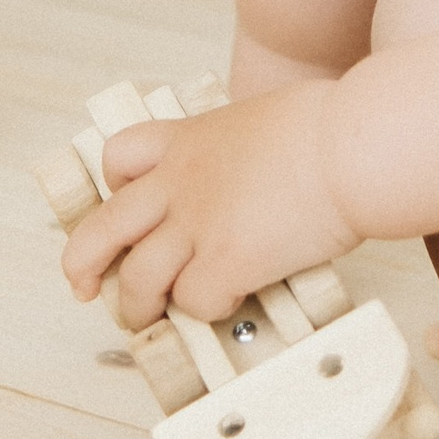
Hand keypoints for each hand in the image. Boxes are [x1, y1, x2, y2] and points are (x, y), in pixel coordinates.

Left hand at [61, 83, 355, 329]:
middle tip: (83, 286)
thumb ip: (249, 147)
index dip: (113, 185)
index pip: (122, 155)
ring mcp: (199, 224)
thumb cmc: (335, 126)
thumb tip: (269, 170)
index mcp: (191, 139)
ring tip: (146, 321)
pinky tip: (229, 304)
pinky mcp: (226, 262)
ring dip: (137, 307)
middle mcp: (181, 182)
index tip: (121, 203)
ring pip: (138, 279)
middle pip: (104, 227)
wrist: (355, 146)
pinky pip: (195, 302)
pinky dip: (206, 310)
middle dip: (84, 262)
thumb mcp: (271, 117)